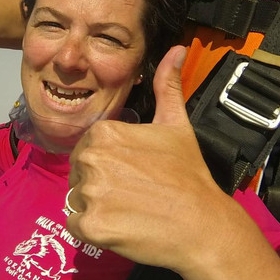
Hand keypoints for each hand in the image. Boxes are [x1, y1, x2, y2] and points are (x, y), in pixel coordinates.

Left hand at [67, 46, 237, 274]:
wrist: (203, 224)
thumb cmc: (189, 174)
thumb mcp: (177, 124)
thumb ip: (167, 85)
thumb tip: (178, 49)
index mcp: (104, 133)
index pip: (87, 149)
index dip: (109, 163)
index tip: (133, 173)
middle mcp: (91, 159)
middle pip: (79, 174)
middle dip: (99, 185)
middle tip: (133, 193)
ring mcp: (90, 194)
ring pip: (77, 200)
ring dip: (97, 208)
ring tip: (130, 210)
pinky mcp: (91, 226)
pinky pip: (77, 225)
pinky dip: (95, 230)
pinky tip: (122, 226)